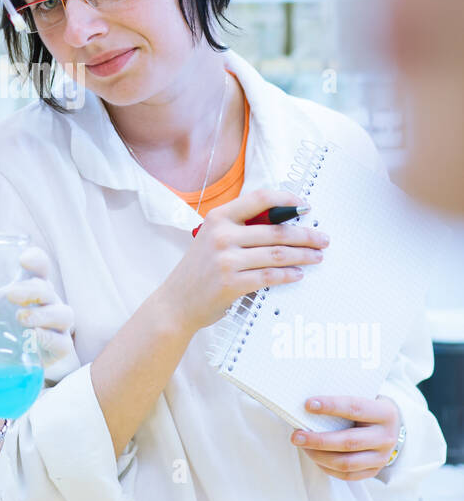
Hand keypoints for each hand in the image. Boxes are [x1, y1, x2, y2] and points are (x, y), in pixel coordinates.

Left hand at [0, 246, 75, 370]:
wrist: (2, 357)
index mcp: (31, 285)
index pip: (40, 266)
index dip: (37, 259)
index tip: (22, 259)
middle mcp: (48, 303)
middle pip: (48, 290)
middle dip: (31, 290)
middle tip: (10, 294)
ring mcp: (56, 326)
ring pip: (63, 314)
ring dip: (43, 314)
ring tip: (20, 318)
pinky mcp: (58, 348)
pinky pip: (63, 342)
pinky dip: (50, 338)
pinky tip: (33, 337)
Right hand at [167, 187, 328, 333]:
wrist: (176, 302)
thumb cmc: (199, 270)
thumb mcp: (213, 239)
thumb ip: (241, 228)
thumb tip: (283, 221)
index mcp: (218, 217)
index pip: (260, 198)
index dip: (287, 199)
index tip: (305, 205)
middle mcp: (222, 235)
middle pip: (276, 230)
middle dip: (306, 234)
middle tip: (322, 239)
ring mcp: (226, 260)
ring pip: (277, 254)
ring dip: (303, 255)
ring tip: (317, 256)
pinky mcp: (232, 283)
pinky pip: (270, 276)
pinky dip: (288, 275)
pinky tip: (298, 274)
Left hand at [291, 396, 402, 479]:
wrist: (389, 426)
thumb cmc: (367, 408)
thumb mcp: (363, 397)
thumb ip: (342, 400)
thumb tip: (308, 405)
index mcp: (385, 413)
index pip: (355, 408)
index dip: (331, 406)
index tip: (308, 405)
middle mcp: (386, 437)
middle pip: (349, 441)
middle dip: (319, 440)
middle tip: (297, 436)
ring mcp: (381, 457)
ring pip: (346, 462)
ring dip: (319, 455)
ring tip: (302, 445)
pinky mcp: (373, 471)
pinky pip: (346, 474)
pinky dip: (326, 466)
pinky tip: (313, 455)